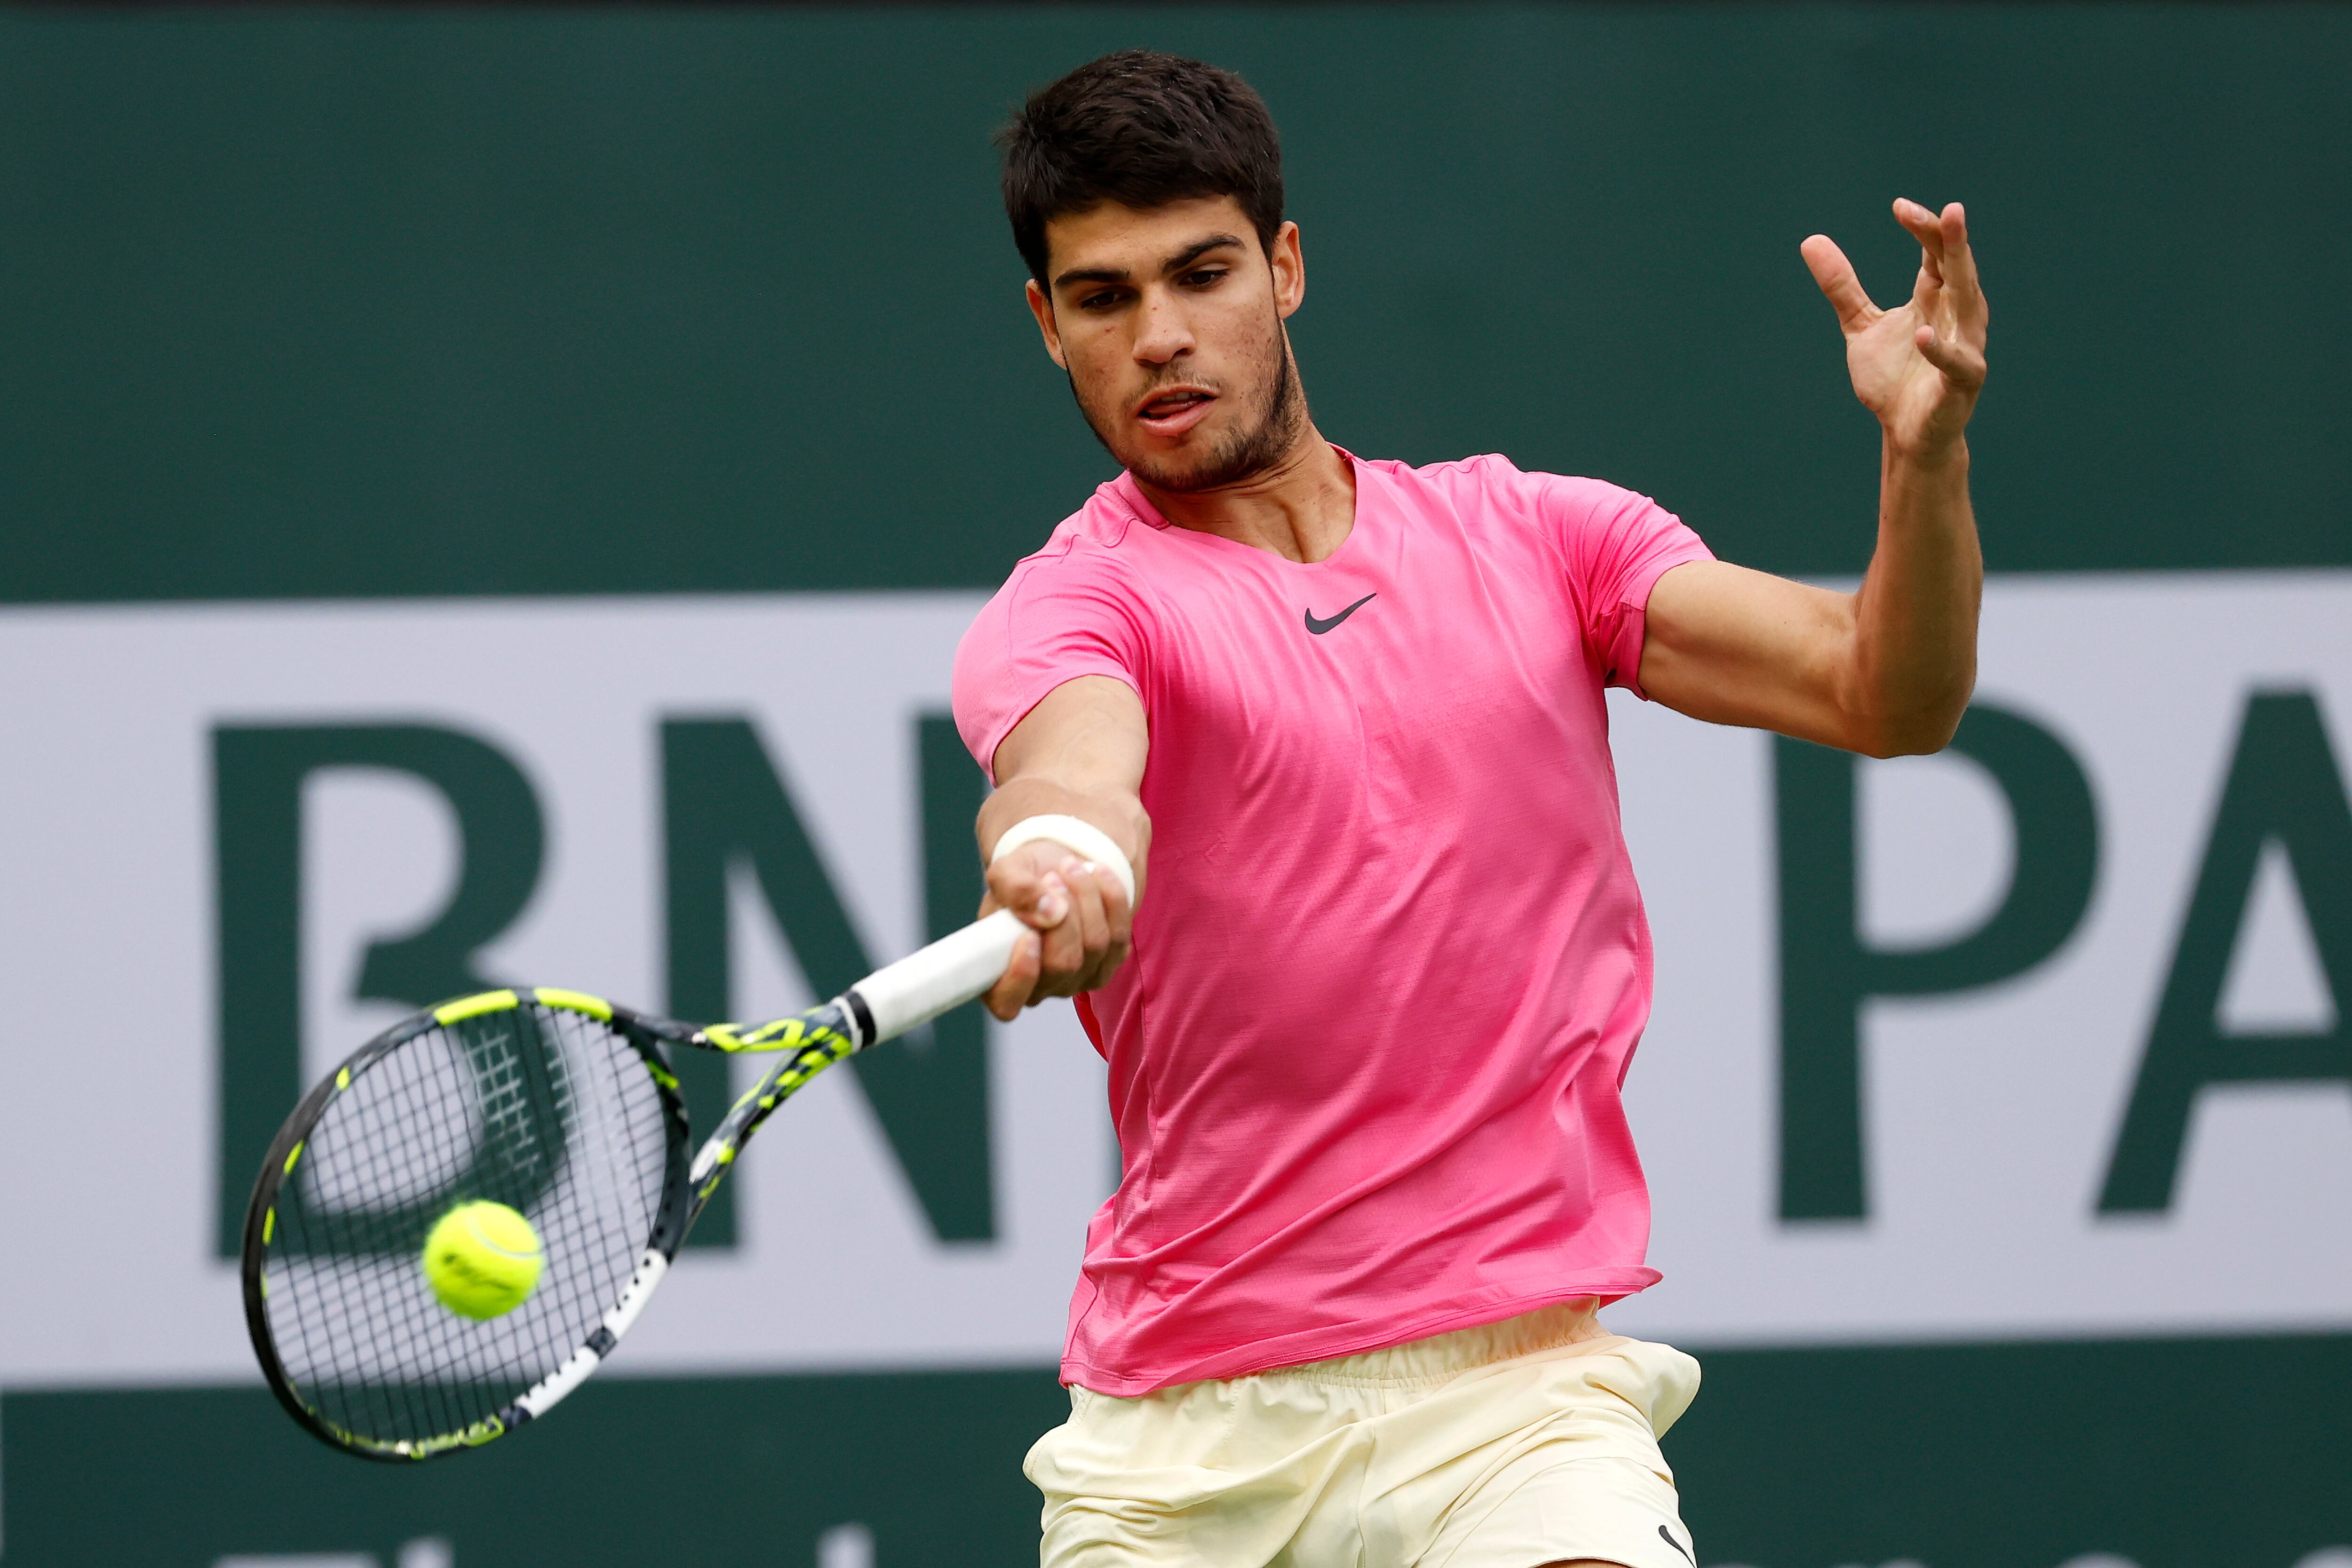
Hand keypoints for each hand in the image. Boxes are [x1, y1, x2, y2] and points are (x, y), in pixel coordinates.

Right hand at [977, 839, 1132, 1020]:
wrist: (1055, 869)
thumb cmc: (1023, 879)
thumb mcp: (1006, 873)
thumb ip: (1016, 890)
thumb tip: (1049, 913)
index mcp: (999, 976)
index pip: (1007, 1003)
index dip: (1020, 977)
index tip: (1028, 936)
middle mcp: (1040, 987)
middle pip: (1063, 964)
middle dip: (1065, 914)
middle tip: (1052, 876)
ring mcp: (1077, 980)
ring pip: (1095, 945)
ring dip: (1086, 897)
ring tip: (1070, 867)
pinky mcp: (1107, 964)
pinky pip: (1120, 935)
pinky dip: (1112, 898)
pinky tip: (1098, 873)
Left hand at [1802, 200, 1987, 463]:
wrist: (1906, 433)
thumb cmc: (1893, 378)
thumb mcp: (1860, 325)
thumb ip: (1842, 286)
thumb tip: (1811, 240)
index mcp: (1937, 296)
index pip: (1936, 252)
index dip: (1923, 228)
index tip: (1899, 207)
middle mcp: (1957, 314)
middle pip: (1959, 268)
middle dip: (1953, 239)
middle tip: (1950, 209)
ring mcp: (1965, 345)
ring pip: (1969, 302)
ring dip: (1962, 273)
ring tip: (1951, 242)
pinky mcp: (1964, 381)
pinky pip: (1956, 361)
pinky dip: (1939, 348)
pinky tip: (1921, 333)